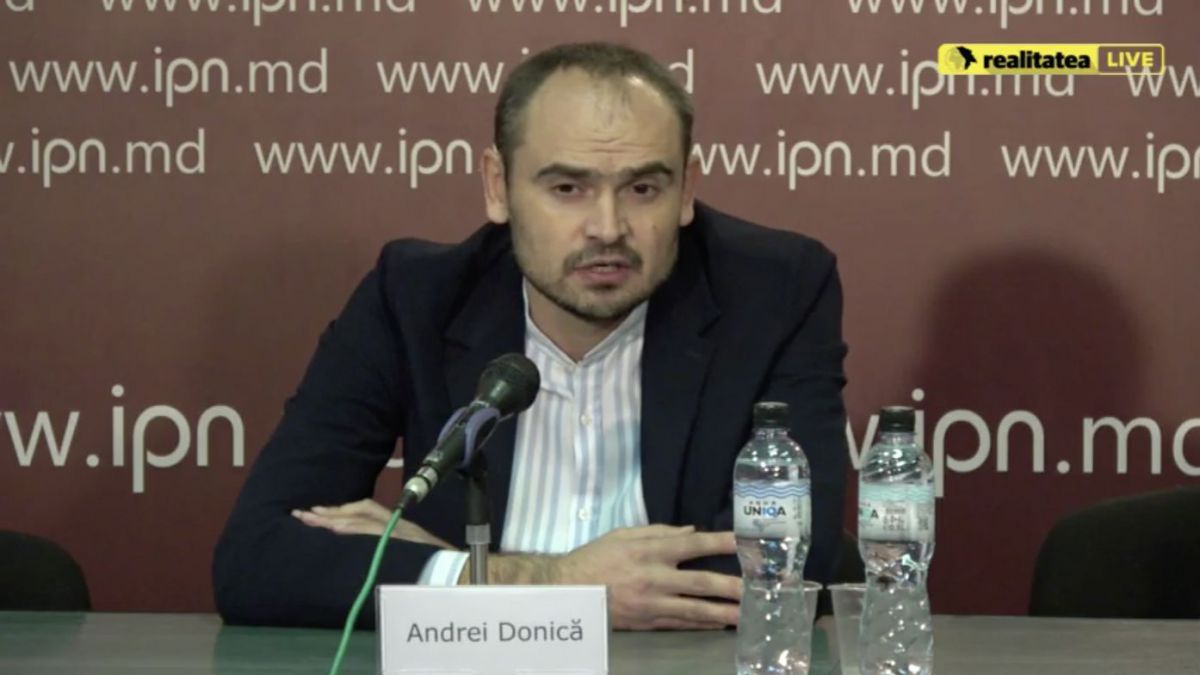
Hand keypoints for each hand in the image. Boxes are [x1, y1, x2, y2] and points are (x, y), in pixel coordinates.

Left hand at [292, 498, 455, 549]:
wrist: (459, 570)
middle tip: (302, 514)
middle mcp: (396, 525)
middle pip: (358, 513)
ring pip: (360, 520)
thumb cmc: (440, 563)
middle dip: (329, 513)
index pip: (366, 510)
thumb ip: (393, 543)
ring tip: (309, 520)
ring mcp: (396, 533)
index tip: (318, 512)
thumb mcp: (414, 547)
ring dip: (332, 519)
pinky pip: (370, 534)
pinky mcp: (396, 542)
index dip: (341, 510)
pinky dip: (349, 530)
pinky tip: (332, 530)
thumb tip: (367, 548)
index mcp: (399, 525)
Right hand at [557, 524, 740, 630]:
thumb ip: (659, 531)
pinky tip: (720, 624)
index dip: (720, 542)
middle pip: (700, 583)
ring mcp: (652, 604)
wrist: (568, 590)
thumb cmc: (596, 557)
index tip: (744, 541)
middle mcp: (654, 578)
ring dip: (724, 612)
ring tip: (748, 614)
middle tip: (757, 589)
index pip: (693, 545)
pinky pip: (681, 624)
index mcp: (649, 551)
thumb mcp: (623, 534)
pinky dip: (702, 624)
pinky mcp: (647, 622)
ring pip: (695, 610)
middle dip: (731, 587)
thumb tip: (693, 531)